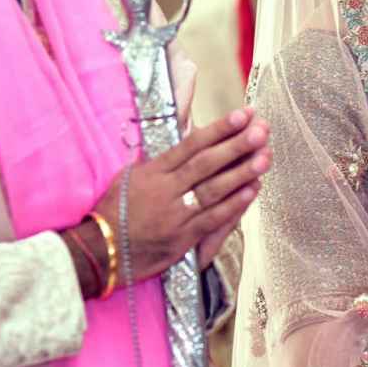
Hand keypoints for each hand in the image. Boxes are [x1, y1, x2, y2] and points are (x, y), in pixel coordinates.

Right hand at [64, 107, 269, 296]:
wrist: (102, 251)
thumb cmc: (115, 210)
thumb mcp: (130, 177)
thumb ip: (160, 161)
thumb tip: (190, 141)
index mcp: (153, 172)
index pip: (191, 145)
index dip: (219, 129)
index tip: (242, 115)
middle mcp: (166, 190)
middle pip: (207, 164)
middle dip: (236, 146)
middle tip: (261, 130)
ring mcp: (176, 215)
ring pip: (214, 190)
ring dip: (242, 173)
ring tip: (265, 157)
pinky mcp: (183, 238)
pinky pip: (213, 219)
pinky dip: (234, 205)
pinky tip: (252, 191)